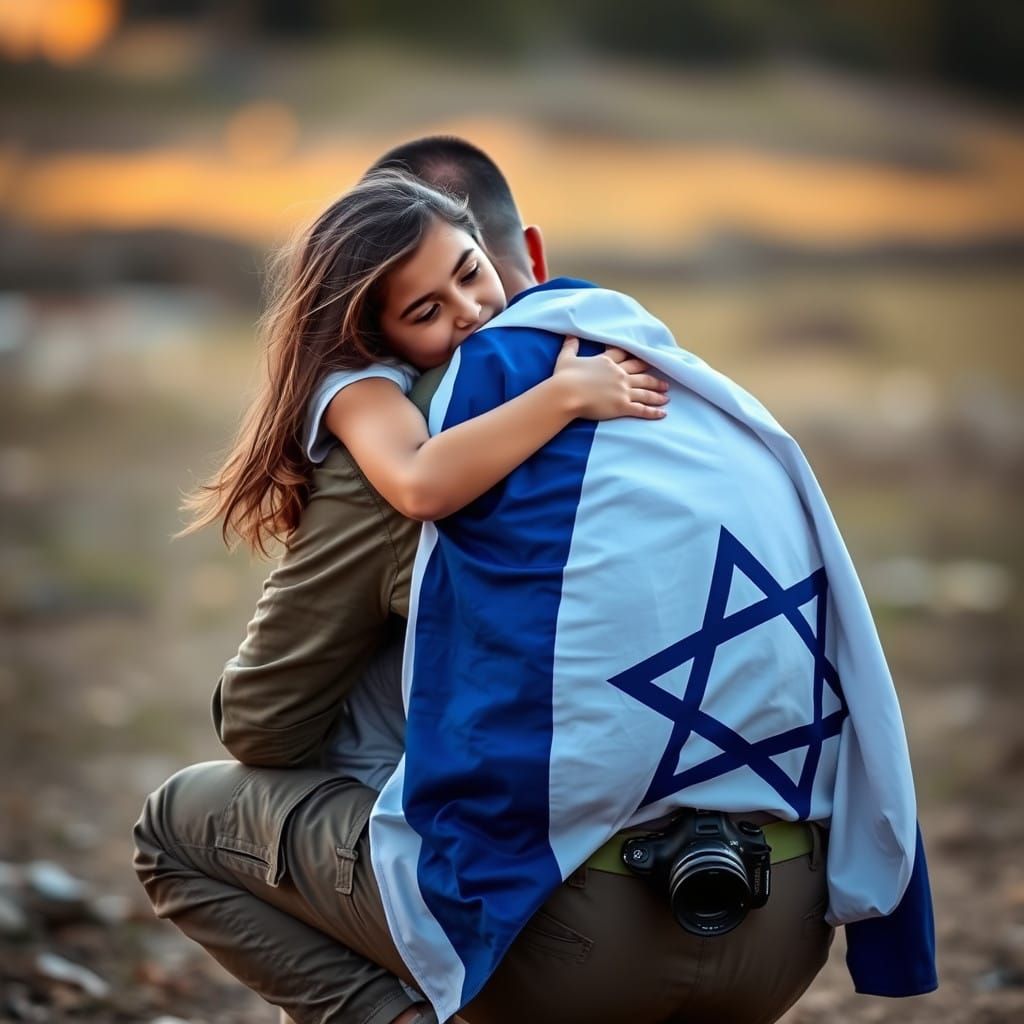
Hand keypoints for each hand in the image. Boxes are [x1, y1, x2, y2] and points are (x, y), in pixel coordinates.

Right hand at [553, 336, 669, 420]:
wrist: (566, 393)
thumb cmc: (564, 377)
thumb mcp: (566, 358)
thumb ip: (570, 346)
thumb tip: (570, 333)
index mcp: (607, 361)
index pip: (625, 356)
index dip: (635, 357)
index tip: (644, 358)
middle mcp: (619, 374)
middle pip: (640, 373)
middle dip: (652, 376)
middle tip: (663, 379)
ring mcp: (622, 390)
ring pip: (645, 391)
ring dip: (657, 393)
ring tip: (666, 395)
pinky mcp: (622, 405)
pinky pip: (642, 409)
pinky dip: (653, 412)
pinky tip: (663, 413)